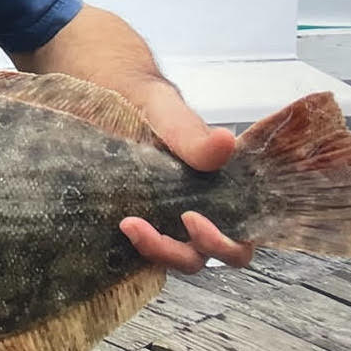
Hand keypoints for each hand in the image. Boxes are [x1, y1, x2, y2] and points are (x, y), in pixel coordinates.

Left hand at [121, 78, 253, 272]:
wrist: (108, 93)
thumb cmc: (146, 101)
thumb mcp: (167, 111)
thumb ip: (192, 134)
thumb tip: (226, 143)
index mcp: (221, 187)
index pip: (242, 234)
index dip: (227, 242)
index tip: (191, 218)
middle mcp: (199, 209)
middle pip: (204, 256)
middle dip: (181, 253)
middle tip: (146, 227)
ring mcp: (166, 219)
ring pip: (173, 257)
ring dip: (153, 250)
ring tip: (127, 223)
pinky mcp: (136, 222)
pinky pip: (141, 250)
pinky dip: (132, 247)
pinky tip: (115, 227)